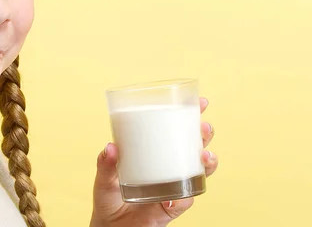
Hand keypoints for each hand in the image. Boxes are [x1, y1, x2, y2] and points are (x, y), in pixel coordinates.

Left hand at [90, 97, 217, 226]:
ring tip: (204, 156)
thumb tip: (110, 147)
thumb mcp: (103, 179)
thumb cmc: (108, 199)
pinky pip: (185, 201)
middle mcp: (169, 167)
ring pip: (199, 171)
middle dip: (204, 135)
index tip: (202, 102)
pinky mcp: (172, 208)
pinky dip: (184, 198)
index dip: (191, 116)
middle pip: (195, 147)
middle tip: (204, 127)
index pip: (176, 130)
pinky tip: (175, 198)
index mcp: (154, 153)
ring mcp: (173, 186)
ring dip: (208, 162)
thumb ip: (105, 164)